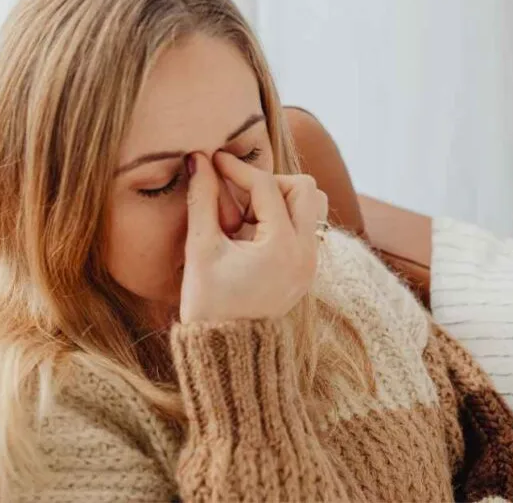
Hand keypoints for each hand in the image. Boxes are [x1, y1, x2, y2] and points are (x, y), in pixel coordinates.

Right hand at [179, 151, 327, 323]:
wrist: (226, 351)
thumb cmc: (209, 304)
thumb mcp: (201, 249)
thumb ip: (202, 199)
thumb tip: (198, 160)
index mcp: (281, 247)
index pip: (266, 186)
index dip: (236, 169)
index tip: (213, 162)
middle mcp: (306, 253)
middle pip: (304, 188)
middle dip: (269, 183)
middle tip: (237, 200)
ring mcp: (311, 263)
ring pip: (313, 206)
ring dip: (283, 200)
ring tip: (249, 218)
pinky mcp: (307, 270)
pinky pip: (307, 228)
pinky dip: (285, 220)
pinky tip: (253, 235)